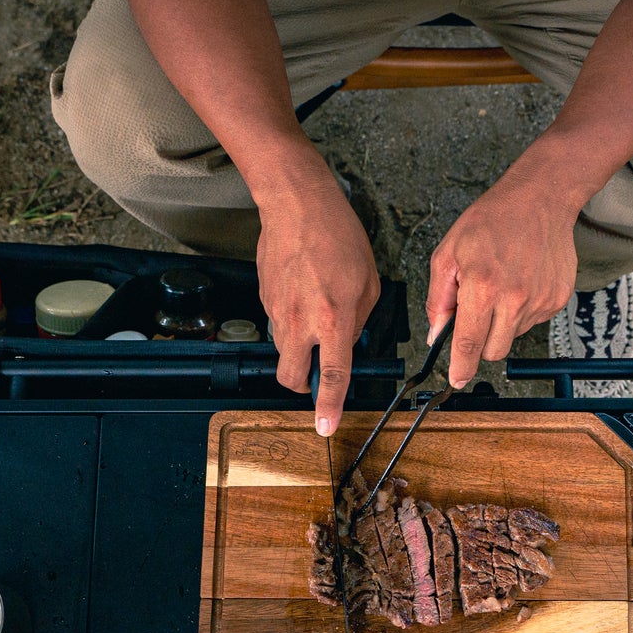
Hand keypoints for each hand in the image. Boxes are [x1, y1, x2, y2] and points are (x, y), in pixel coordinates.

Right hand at [257, 174, 379, 436]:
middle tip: (318, 368)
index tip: (326, 426)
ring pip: (283, 350)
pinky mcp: (264, 299)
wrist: (297, 206)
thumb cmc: (337, 236)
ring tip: (316, 315)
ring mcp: (277, 312)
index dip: (329, 406)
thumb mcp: (368, 282)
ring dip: (299, 347)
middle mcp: (301, 321)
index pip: (331, 376)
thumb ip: (359, 319)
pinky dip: (291, 320)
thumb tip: (349, 340)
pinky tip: (303, 293)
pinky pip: (278, 323)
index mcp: (333, 319)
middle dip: (304, 383)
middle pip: (292, 377)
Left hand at [427, 163, 580, 387]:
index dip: (460, 368)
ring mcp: (539, 301)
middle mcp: (514, 299)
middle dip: (481, 342)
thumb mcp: (448, 254)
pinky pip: (533, 321)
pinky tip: (520, 281)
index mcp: (482, 288)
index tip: (456, 380)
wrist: (539, 201)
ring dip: (503, 321)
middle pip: (493, 350)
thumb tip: (436, 333)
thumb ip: (439, 299)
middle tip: (478, 314)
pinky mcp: (556, 299)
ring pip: (513, 335)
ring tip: (502, 285)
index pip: (468, 344)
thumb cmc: (491, 221)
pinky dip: (522, 309)